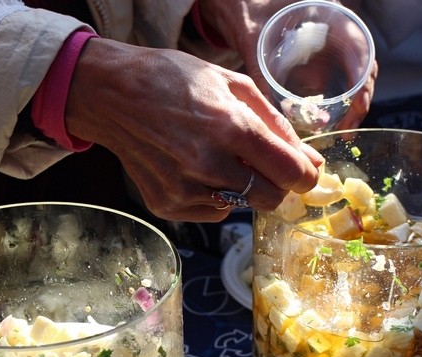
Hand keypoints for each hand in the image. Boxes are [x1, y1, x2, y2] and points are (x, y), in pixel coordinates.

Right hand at [64, 39, 322, 221]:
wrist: (112, 95)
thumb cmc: (172, 79)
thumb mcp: (232, 83)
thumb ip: (276, 124)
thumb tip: (309, 161)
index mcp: (232, 127)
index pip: (291, 173)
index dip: (305, 175)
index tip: (304, 172)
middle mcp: (209, 164)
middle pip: (271, 198)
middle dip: (275, 183)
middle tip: (260, 163)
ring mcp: (185, 189)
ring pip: (241, 206)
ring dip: (241, 186)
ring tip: (216, 156)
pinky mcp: (167, 205)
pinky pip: (212, 211)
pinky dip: (213, 194)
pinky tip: (193, 168)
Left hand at [195, 0, 376, 129]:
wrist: (234, 3)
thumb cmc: (244, 8)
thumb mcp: (251, 37)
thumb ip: (257, 67)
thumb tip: (266, 108)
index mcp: (328, 15)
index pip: (360, 48)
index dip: (364, 79)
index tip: (356, 105)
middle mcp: (334, 29)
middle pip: (362, 66)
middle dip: (359, 100)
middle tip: (347, 129)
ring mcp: (328, 45)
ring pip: (352, 76)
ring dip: (350, 104)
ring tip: (341, 131)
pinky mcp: (317, 59)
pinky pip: (335, 80)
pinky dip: (336, 101)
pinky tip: (326, 122)